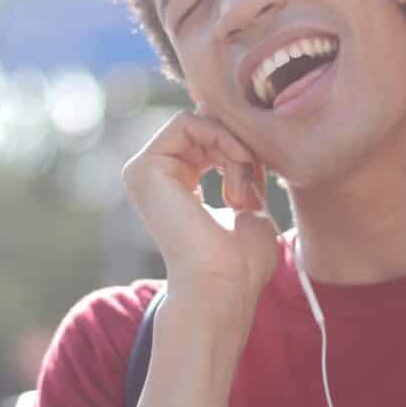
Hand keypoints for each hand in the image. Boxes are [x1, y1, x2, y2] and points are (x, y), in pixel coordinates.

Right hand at [121, 110, 279, 324]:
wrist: (223, 284)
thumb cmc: (241, 262)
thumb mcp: (249, 203)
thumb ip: (242, 171)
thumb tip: (246, 145)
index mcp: (176, 187)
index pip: (210, 140)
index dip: (242, 145)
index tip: (263, 176)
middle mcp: (155, 178)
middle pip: (204, 127)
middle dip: (239, 143)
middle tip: (257, 177)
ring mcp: (144, 172)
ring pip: (198, 122)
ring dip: (233, 144)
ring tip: (245, 184)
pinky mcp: (143, 168)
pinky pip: (187, 122)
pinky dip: (221, 136)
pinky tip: (239, 163)